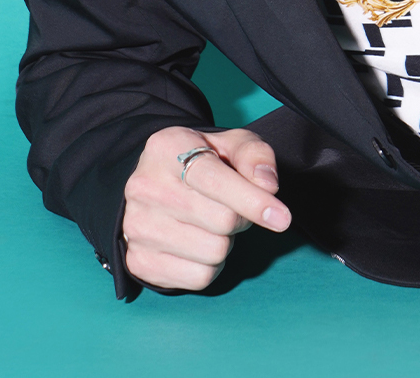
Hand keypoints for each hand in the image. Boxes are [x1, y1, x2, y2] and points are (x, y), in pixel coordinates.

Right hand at [121, 126, 290, 289]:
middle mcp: (144, 187)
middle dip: (241, 216)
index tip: (281, 217)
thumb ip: (255, 155)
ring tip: (211, 221)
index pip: (216, 181)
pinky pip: (199, 277)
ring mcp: (137, 227)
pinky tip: (199, 242)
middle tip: (232, 205)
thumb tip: (267, 185)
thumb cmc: (199, 161)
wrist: (154, 183)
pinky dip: (211, 265)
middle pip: (222, 220)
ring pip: (214, 252)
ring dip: (226, 241)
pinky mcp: (139, 261)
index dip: (253, 201)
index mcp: (166, 148)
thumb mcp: (230, 143)